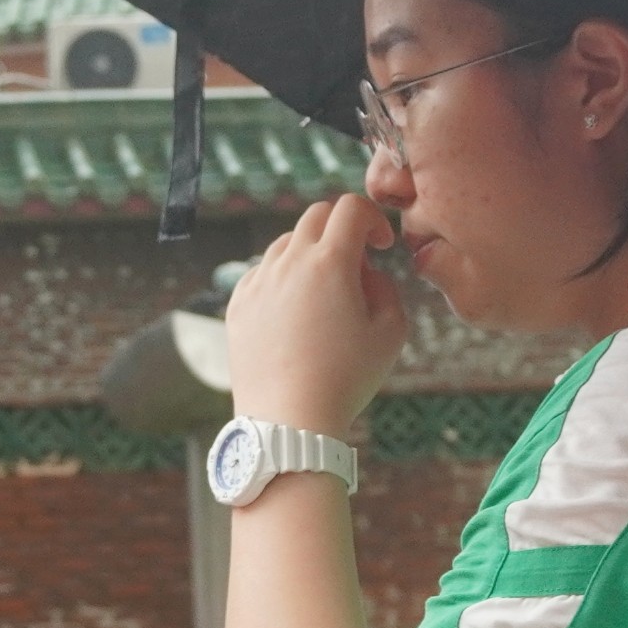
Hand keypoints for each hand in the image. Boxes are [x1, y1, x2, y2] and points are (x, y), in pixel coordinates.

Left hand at [225, 195, 409, 435]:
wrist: (288, 420)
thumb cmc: (346, 379)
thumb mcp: (390, 332)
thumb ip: (386, 287)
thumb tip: (365, 272)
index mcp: (330, 263)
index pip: (351, 208)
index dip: (373, 219)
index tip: (381, 246)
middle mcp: (288, 263)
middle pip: (316, 216)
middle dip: (342, 229)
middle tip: (356, 266)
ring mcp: (258, 282)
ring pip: (286, 243)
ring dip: (311, 254)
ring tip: (325, 296)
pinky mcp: (237, 304)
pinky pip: (262, 273)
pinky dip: (283, 279)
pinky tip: (296, 313)